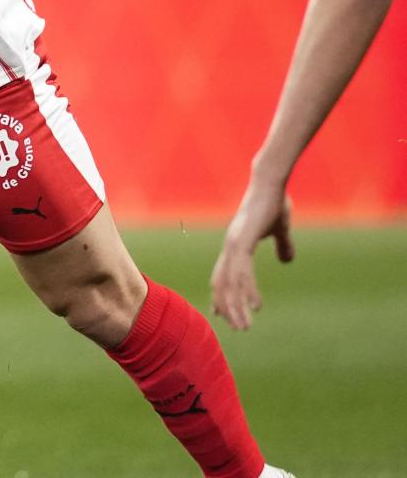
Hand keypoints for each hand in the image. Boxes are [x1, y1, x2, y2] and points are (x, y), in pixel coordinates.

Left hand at [211, 179, 294, 330]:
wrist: (270, 182)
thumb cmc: (273, 202)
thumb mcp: (279, 229)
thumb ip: (282, 245)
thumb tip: (287, 261)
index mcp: (235, 245)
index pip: (223, 276)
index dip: (222, 296)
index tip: (223, 315)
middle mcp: (230, 247)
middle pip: (222, 285)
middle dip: (228, 307)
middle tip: (237, 328)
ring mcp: (234, 244)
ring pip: (230, 284)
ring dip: (236, 307)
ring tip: (245, 326)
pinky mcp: (243, 240)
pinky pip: (242, 272)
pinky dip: (247, 290)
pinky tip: (255, 306)